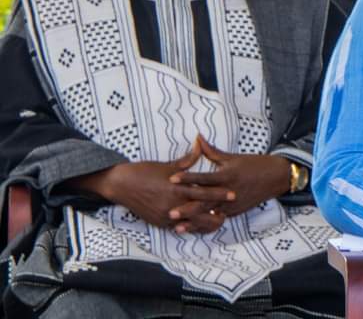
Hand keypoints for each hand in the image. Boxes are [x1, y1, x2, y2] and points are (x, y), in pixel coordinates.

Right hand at [77, 143, 234, 232]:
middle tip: (231, 210)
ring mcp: (165, 215)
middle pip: (200, 209)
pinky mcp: (159, 222)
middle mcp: (172, 203)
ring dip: (206, 221)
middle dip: (216, 210)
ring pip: (191, 222)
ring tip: (219, 220)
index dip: (218, 193)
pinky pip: (179, 227)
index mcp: (176, 187)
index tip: (233, 193)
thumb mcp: (167, 165)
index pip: (202, 191)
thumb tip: (200, 145)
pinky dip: (191, 226)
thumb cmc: (144, 171)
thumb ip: (186, 160)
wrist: (121, 185)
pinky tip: (201, 227)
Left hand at [169, 135, 290, 220]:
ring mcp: (233, 204)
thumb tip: (198, 138)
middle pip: (205, 201)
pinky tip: (193, 229)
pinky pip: (217, 220)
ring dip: (193, 221)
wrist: (276, 177)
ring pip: (210, 215)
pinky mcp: (236, 212)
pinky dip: (205, 225)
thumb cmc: (254, 164)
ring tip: (177, 227)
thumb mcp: (233, 157)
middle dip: (187, 208)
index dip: (188, 178)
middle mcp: (229, 192)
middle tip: (170, 212)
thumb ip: (212, 152)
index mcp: (228, 175)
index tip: (172, 179)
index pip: (204, 178)